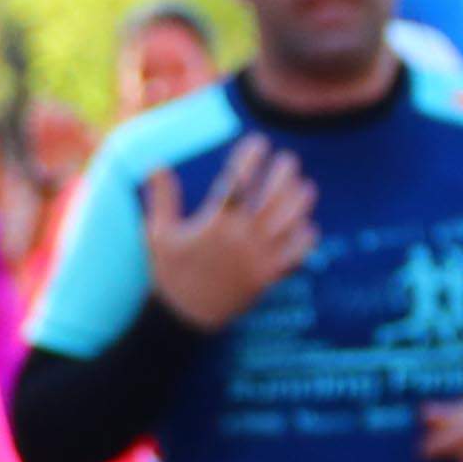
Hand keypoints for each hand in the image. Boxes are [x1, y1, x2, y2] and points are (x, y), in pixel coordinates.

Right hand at [145, 137, 316, 329]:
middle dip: (284, 173)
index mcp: (214, 225)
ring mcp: (257, 258)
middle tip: (287, 160)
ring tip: (305, 187)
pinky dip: (305, 238)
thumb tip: (156, 165)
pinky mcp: (268, 277)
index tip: (258, 142)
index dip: (251, 157)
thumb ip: (161, 199)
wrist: (182, 319)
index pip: (239, 181)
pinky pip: (296, 254)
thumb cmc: (169, 274)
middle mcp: (240, 239)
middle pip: (273, 196)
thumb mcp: (156, 235)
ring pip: (290, 221)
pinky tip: (306, 226)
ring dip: (300, 200)